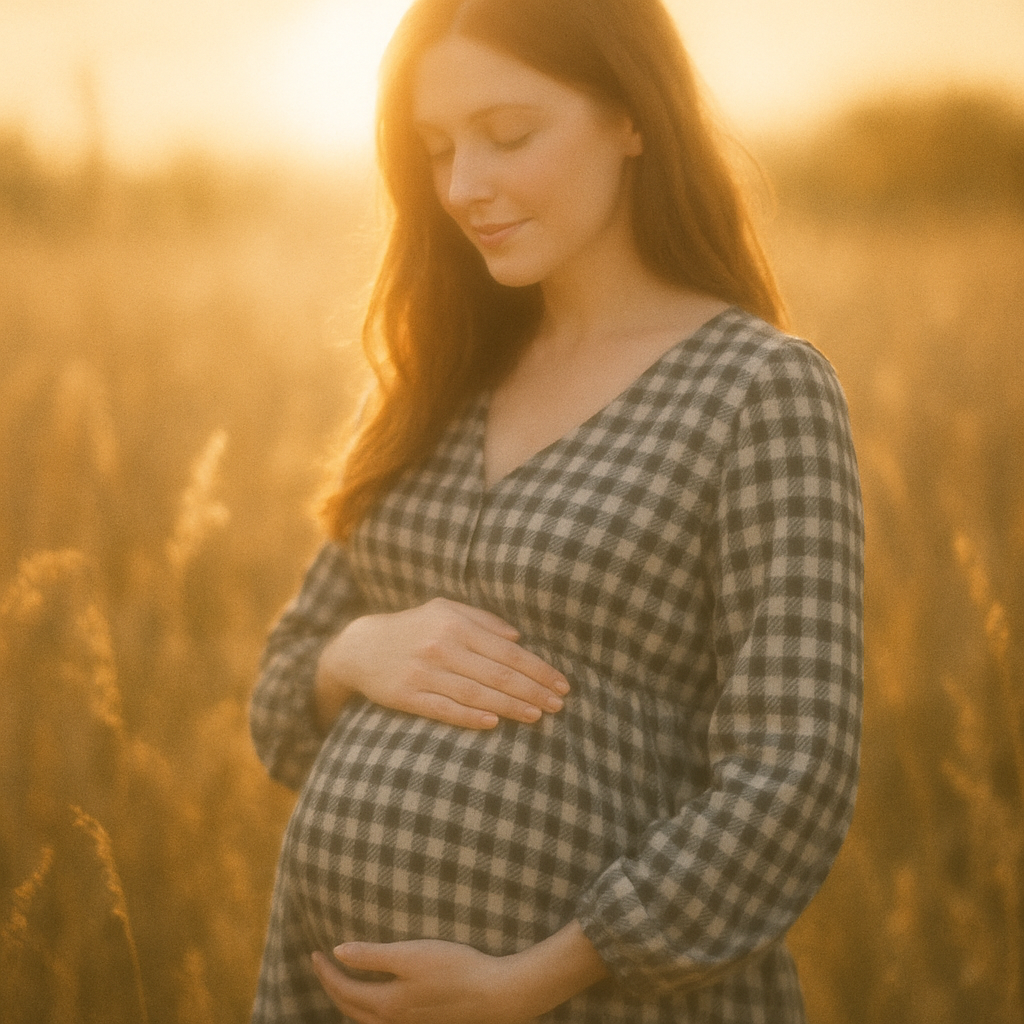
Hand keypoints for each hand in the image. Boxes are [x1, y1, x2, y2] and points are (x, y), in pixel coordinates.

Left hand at [310, 939, 540, 1023]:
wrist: (492, 994)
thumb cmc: (453, 969)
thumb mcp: (410, 955)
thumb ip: (372, 955)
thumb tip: (337, 952)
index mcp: (386, 1004)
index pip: (343, 990)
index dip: (326, 972)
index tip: (314, 953)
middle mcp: (392, 1022)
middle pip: (349, 1009)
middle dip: (331, 987)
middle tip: (320, 965)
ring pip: (364, 1020)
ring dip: (347, 1002)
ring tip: (340, 982)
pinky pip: (380, 1022)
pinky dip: (366, 1010)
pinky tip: (375, 999)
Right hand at [314, 598, 569, 730]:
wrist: (360, 646)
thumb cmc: (413, 627)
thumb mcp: (444, 610)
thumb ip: (483, 620)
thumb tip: (519, 638)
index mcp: (456, 624)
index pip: (508, 652)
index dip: (538, 669)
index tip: (561, 684)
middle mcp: (442, 646)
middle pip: (498, 675)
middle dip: (533, 691)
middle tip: (559, 706)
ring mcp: (424, 672)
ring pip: (476, 694)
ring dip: (511, 707)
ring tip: (537, 716)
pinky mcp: (407, 695)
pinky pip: (445, 709)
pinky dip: (470, 717)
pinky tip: (494, 724)